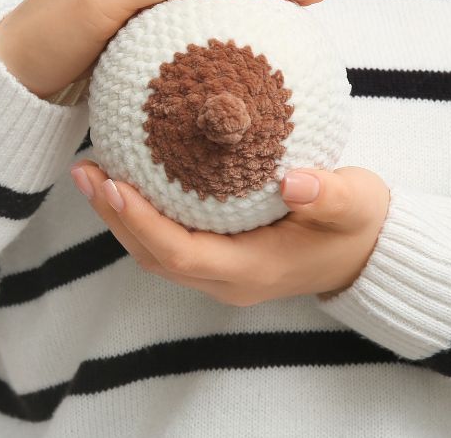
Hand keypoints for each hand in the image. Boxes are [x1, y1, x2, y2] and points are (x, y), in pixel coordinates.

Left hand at [68, 160, 390, 305]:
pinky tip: (122, 173)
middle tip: (85, 170)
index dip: (142, 222)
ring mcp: (216, 273)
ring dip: (118, 214)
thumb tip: (294, 182)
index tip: (113, 184)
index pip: (180, 254)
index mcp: (251, 271)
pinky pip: (164, 238)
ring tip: (89, 170)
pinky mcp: (213, 256)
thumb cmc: (359, 225)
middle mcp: (225, 279)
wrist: (366, 253)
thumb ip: (329, 195)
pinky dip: (138, 211)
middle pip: (152, 255)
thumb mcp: (356, 204)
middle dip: (113, 215)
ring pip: (152, 250)